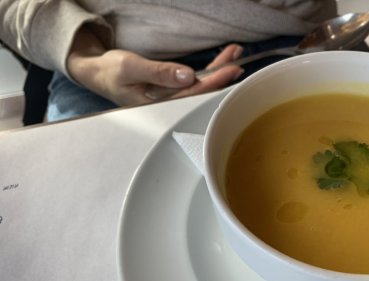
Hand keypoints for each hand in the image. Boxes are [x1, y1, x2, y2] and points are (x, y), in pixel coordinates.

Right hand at [67, 26, 243, 105]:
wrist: (97, 73)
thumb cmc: (110, 72)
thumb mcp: (130, 68)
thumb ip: (159, 73)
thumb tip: (187, 76)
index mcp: (158, 104)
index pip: (193, 94)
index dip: (214, 82)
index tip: (231, 70)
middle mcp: (169, 104)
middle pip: (202, 91)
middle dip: (222, 74)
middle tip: (238, 57)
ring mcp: (171, 97)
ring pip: (200, 85)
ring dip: (218, 70)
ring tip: (234, 54)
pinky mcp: (171, 88)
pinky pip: (194, 81)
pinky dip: (208, 70)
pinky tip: (219, 63)